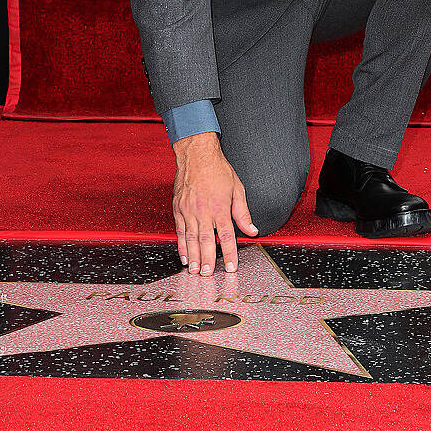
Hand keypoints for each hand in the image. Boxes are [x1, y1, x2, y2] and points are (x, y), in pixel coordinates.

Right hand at [172, 131, 257, 274]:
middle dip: (208, 260)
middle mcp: (203, 211)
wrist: (197, 155)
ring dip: (193, 257)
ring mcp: (189, 210)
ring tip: (195, 271)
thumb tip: (252, 230)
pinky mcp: (178, 208)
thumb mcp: (237, 189)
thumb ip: (243, 213)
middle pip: (206, 241)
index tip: (232, 267)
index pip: (227, 236)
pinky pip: (179, 230)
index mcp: (220, 207)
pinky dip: (181, 245)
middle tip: (208, 275)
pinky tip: (184, 256)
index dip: (230, 254)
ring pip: (190, 239)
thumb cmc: (218, 170)